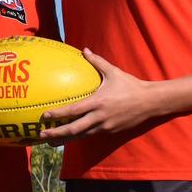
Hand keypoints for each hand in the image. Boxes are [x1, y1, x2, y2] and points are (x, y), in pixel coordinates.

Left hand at [39, 49, 158, 143]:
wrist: (149, 103)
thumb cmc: (130, 85)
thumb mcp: (113, 71)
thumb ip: (97, 61)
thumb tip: (84, 50)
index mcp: (98, 102)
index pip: (74, 110)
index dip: (58, 114)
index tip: (45, 116)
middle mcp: (100, 117)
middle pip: (74, 129)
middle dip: (57, 133)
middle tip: (42, 134)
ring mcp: (105, 126)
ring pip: (81, 136)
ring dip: (65, 139)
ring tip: (51, 141)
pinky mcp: (110, 132)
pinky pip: (92, 134)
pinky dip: (80, 136)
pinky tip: (71, 137)